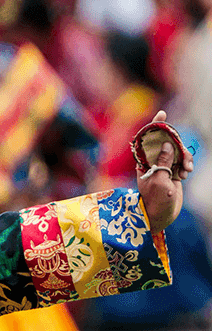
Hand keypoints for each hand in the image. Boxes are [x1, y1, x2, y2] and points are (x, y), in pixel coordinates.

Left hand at [137, 111, 190, 232]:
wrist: (160, 216)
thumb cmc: (155, 201)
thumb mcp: (160, 181)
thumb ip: (163, 162)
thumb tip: (167, 145)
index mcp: (143, 161)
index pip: (147, 139)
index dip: (154, 126)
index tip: (162, 114)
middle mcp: (152, 161)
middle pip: (167, 142)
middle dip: (179, 147)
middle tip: (184, 162)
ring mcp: (163, 165)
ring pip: (178, 151)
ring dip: (185, 158)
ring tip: (185, 172)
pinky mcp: (172, 171)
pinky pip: (183, 161)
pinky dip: (187, 164)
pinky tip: (186, 175)